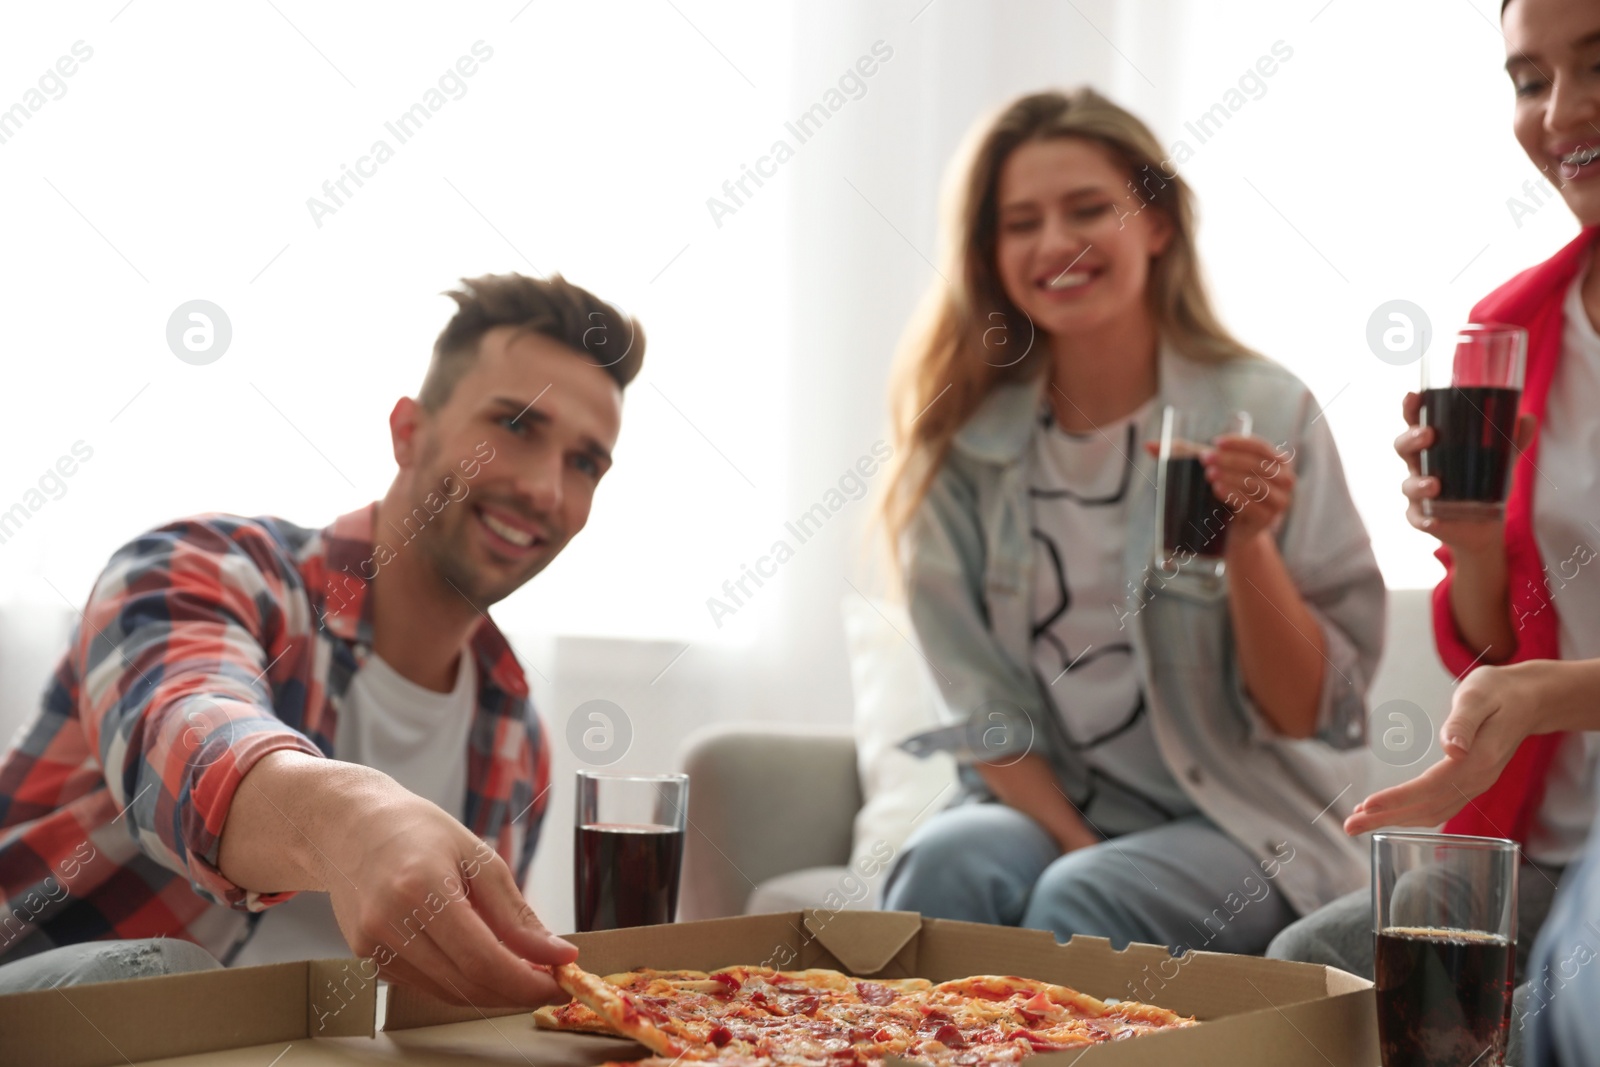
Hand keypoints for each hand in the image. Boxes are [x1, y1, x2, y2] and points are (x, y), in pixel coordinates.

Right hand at [320, 784, 576, 1007]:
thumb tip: (558, 952)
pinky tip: (479, 964)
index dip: (524, 981)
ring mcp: (372, 943)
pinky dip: (459, 982)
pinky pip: (424, 983)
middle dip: (513, 990)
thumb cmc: (418, 831)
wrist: (352, 826)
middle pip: (465, 982)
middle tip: (545, 981)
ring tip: (519, 971)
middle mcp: (390, 921)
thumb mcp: (478, 857)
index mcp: (422, 888)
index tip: (557, 982)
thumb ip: (516, 914)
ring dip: (489, 991)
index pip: (482, 958)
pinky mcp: (365, 956)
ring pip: (445, 991)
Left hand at [1202, 433, 1293, 546]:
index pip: (1261, 447)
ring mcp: (1279, 501)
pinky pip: (1253, 505)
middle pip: (1258, 465)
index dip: (1239, 443)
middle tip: (1205, 459)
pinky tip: (1218, 489)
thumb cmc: (1227, 494)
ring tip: (1210, 474)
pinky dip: (1234, 495)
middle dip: (1230, 459)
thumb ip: (1199, 455)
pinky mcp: (1268, 519)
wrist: (1234, 532)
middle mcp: (1284, 480)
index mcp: (1278, 462)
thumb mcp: (1220, 471)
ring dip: (1232, 476)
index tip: (1216, 442)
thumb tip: (1163, 446)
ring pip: (1256, 484)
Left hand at [1343, 662, 1549, 835]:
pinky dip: (1410, 813)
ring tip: (1358, 822)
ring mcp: (1475, 784)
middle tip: (1348, 826)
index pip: (1431, 786)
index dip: (1399, 799)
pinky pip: (1439, 806)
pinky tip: (1388, 812)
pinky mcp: (1470, 783)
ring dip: (1395, 819)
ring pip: (1432, 811)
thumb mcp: (1479, 695)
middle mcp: (1478, 779)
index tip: (1367, 806)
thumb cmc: (1499, 691)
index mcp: (1478, 760)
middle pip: (1428, 807)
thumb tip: (1452, 748)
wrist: (1529, 700)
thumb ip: (1463, 722)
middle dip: (1386, 818)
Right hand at [1395, 391, 1533, 554]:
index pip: (1415, 422)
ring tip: (1435, 485)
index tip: (1413, 396)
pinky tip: (1432, 520)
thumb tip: (1527, 418)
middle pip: (1403, 448)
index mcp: (1433, 446)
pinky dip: (1422, 519)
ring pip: (1408, 484)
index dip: (1410, 409)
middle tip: (1428, 435)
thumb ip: (1512, 441)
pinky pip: (1415, 517)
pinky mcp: (1422, 517)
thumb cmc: (1482, 484)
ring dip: (1417, 483)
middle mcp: (1420, 466)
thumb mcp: (1499, 460)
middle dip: (1410, 439)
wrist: (1483, 526)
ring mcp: (1418, 493)